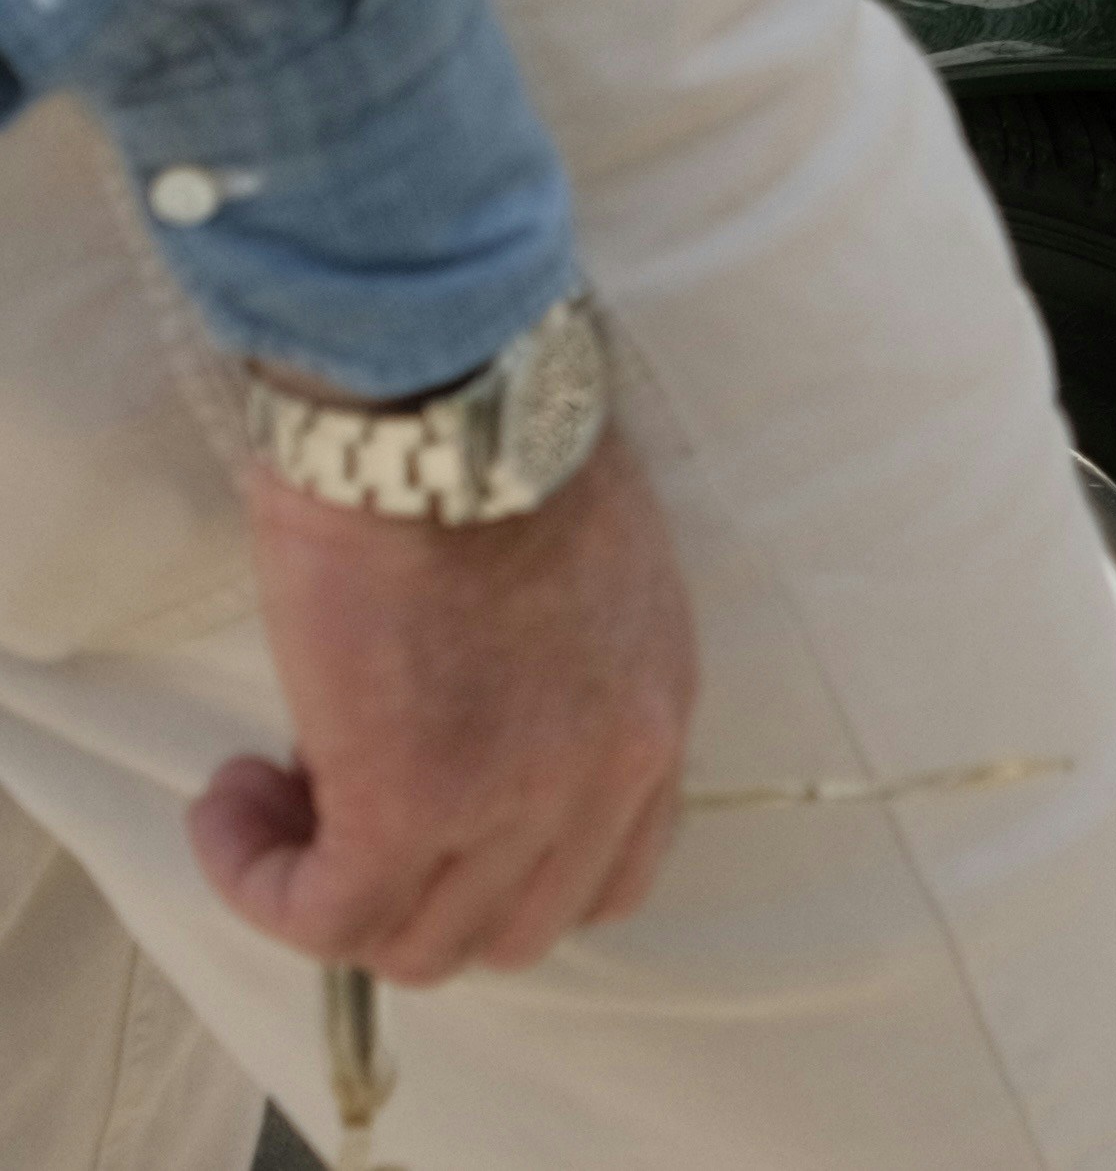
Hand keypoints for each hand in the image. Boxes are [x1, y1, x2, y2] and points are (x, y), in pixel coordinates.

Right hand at [192, 429, 695, 982]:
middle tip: (338, 806)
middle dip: (420, 890)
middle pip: (515, 928)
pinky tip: (227, 804)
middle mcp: (610, 771)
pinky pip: (323, 918)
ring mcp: (515, 802)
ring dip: (326, 890)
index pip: (609, 869)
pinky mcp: (408, 811)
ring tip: (269, 793)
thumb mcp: (584, 577)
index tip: (433, 813)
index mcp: (657, 704)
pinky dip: (259, 882)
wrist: (450, 405)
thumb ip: (555, 672)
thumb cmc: (498, 447)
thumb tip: (469, 717)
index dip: (506, 866)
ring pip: (417, 942)